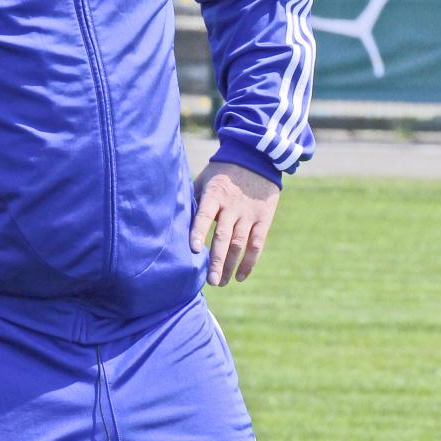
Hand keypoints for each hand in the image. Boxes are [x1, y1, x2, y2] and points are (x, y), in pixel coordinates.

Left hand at [190, 162, 279, 286]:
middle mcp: (233, 206)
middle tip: (210, 281)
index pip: (205, 215)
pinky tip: (240, 276)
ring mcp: (249, 213)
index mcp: (215, 194)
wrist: (257, 158)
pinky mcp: (263, 218)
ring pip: (240, 244)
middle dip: (216, 261)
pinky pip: (257, 244)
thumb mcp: (205, 178)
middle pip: (224, 237)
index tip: (193, 249)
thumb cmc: (223, 171)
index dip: (199, 232)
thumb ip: (194, 200)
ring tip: (220, 282)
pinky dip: (249, 262)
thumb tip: (177, 222)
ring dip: (230, 266)